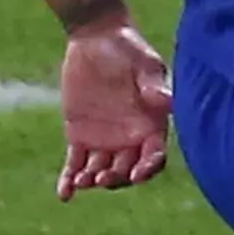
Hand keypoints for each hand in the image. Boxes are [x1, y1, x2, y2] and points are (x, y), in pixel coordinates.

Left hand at [58, 20, 173, 198]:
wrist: (97, 40)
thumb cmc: (129, 50)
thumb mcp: (144, 66)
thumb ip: (153, 86)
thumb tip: (169, 102)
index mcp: (152, 125)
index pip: (154, 156)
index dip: (148, 168)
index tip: (137, 174)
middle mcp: (131, 138)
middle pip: (127, 170)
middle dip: (117, 178)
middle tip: (102, 179)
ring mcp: (104, 140)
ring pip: (101, 170)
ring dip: (93, 181)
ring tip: (81, 182)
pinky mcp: (79, 136)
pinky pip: (75, 163)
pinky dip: (69, 180)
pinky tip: (64, 194)